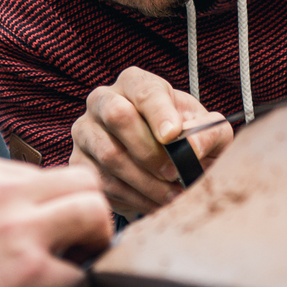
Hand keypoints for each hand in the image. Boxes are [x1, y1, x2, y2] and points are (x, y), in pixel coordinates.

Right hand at [0, 155, 110, 286]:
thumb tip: (52, 216)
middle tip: (74, 256)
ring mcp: (16, 227)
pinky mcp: (29, 271)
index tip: (52, 243)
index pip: (53, 174)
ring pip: (96, 213)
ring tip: (70, 279)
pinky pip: (83, 275)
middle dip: (90, 220)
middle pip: (85, 181)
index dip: (62, 211)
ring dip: (93, 248)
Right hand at [67, 66, 230, 217]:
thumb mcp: (205, 129)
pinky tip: (153, 203)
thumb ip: (208, 132)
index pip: (144, 91)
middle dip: (150, 150)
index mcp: (134, 84)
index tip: (174, 135)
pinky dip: (132, 198)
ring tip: (172, 196)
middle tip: (174, 173)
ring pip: (109, 155)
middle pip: (117, 115)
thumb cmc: (182, 137)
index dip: (159, 112)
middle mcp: (102, 100)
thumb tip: (192, 147)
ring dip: (145, 182)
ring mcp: (85, 131)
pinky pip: (101, 182)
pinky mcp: (78, 162)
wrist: (158, 162)